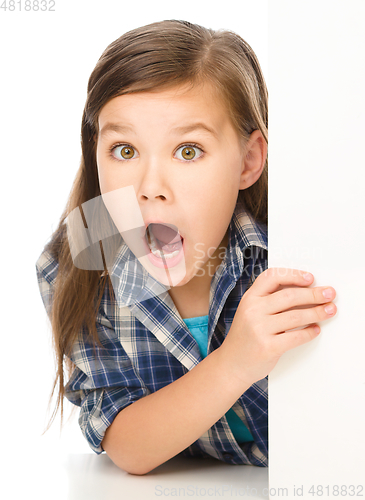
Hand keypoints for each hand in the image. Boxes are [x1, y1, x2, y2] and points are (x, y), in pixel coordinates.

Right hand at [220, 268, 336, 384]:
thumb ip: (270, 300)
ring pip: (296, 316)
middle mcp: (253, 310)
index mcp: (250, 298)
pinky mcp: (268, 347)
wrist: (232, 364)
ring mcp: (259, 329)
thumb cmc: (246, 336)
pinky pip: (296, 337)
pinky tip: (315, 329)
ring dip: (317, 312)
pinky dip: (309, 332)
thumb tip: (304, 292)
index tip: (310, 279)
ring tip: (329, 310)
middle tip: (329, 294)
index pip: (272, 277)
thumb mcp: (250, 311)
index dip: (293, 275)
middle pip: (289, 296)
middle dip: (314, 294)